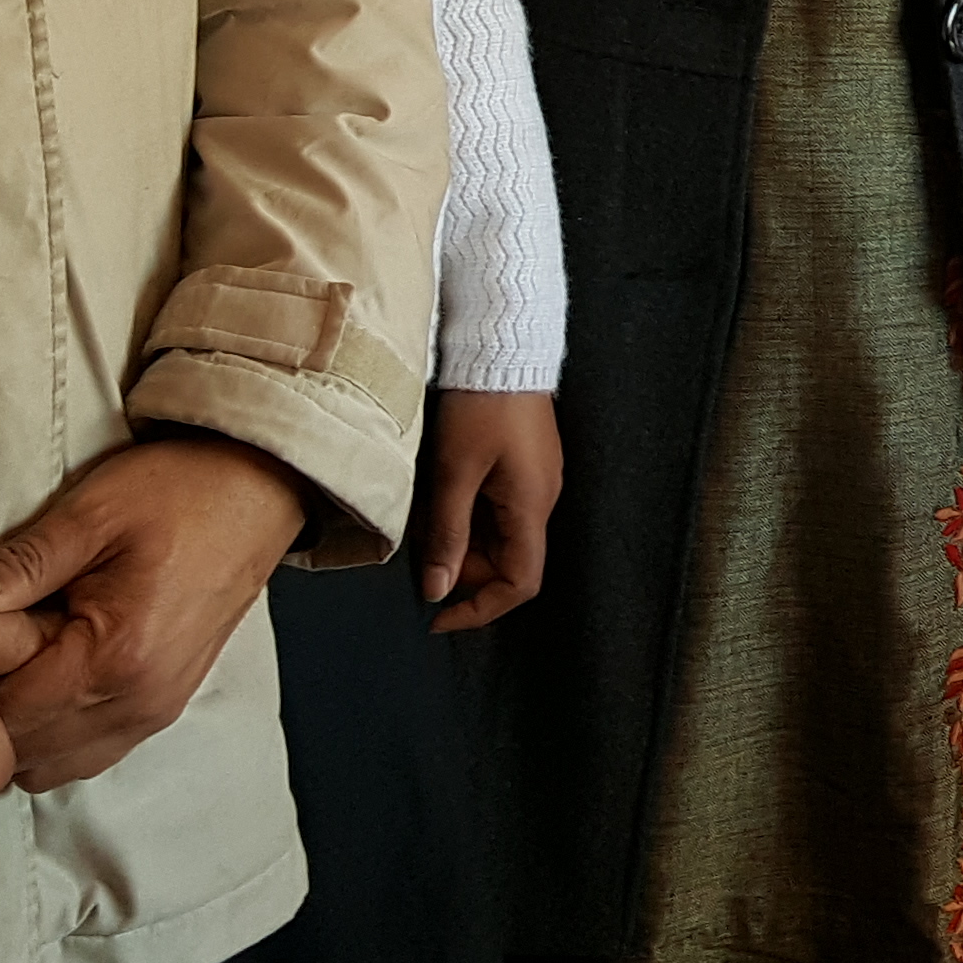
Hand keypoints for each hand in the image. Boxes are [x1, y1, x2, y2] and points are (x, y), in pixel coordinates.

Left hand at [0, 435, 305, 791]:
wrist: (259, 490)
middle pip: (27, 751)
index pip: (8, 714)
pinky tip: (47, 681)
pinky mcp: (163, 707)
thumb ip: (20, 564)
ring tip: (14, 666)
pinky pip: (90, 753)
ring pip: (56, 765)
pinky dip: (56, 734)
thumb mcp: (91, 512)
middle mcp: (138, 702)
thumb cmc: (181, 492)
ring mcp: (155, 712)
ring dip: (22, 730)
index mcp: (115, 657)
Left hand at [412, 390, 562, 631]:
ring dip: (463, 540)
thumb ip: (447, 534)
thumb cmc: (481, 406)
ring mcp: (536, 481)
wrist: (504, 346)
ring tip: (426, 519)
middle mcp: (542, 500)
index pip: (520, 583)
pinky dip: (470, 516)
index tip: (439, 617)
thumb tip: (437, 589)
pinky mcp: (525, 464)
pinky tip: (444, 495)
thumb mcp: (455, 472)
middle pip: (508, 562)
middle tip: (420, 554)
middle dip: (463, 570)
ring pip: (500, 536)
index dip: (481, 609)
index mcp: (531, 507)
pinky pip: (500, 509)